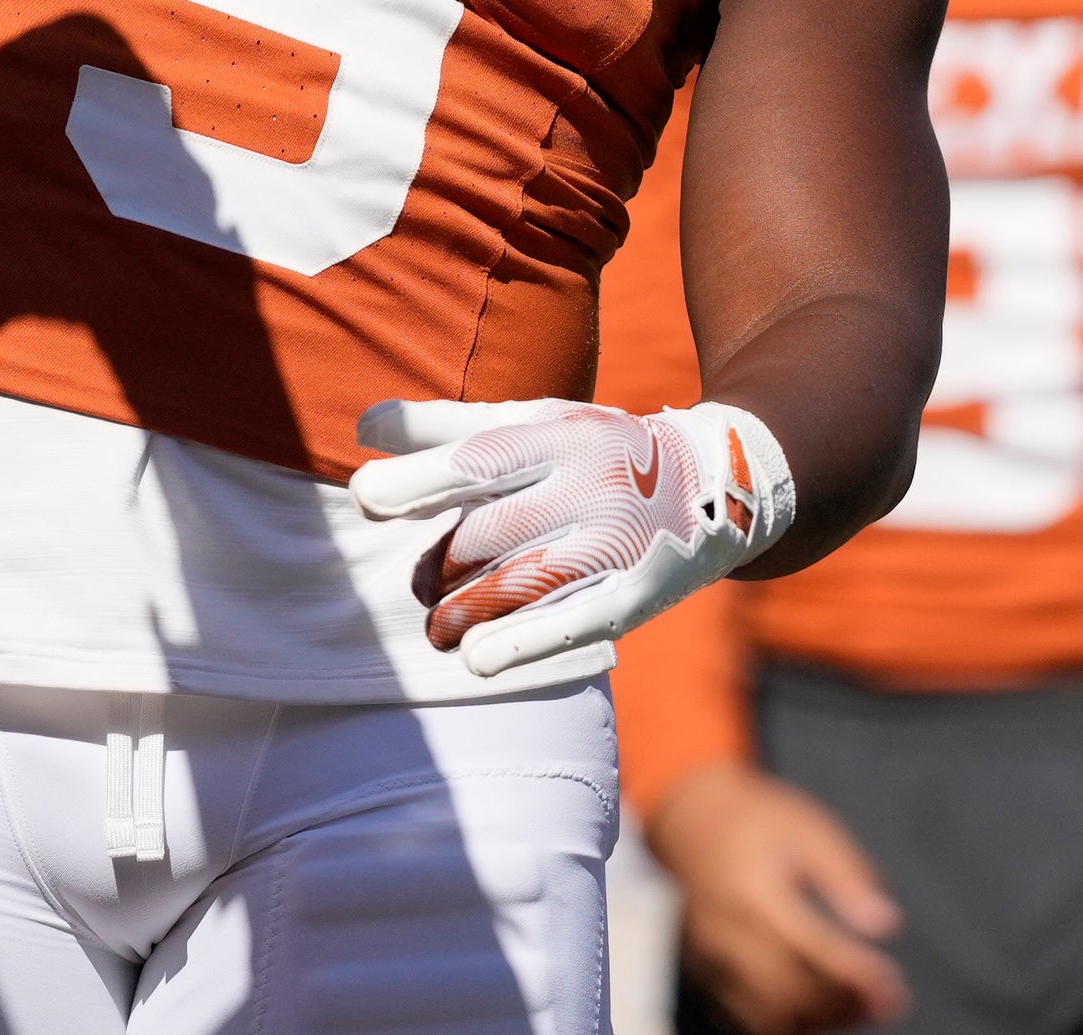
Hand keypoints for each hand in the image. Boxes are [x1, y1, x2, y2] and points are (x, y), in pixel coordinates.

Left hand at [351, 395, 790, 676]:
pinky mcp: (638, 593)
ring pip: (527, 582)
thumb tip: (362, 430)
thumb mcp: (533, 420)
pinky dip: (522, 644)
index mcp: (560, 435)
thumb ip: (447, 428)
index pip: (480, 458)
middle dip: (444, 562)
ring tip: (437, 629)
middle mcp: (592, 485)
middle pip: (495, 531)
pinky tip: (477, 662)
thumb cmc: (595, 447)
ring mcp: (618, 542)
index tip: (364, 498)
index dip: (419, 480)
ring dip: (468, 611)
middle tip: (421, 583)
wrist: (720, 477)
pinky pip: (574, 622)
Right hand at [648, 762, 906, 1030]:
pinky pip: (743, 1014)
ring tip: (854, 1007)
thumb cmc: (755, 819)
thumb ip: (848, 875)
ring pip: (765, 1016)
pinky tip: (815, 1007)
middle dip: (842, 1008)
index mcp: (757, 893)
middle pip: (788, 995)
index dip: (858, 977)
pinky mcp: (704, 968)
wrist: (689, 814)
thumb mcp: (809, 828)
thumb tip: (884, 923)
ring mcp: (711, 955)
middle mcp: (728, 932)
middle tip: (884, 1004)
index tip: (894, 989)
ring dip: (815, 1021)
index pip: (814, 950)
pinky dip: (784, 1020)